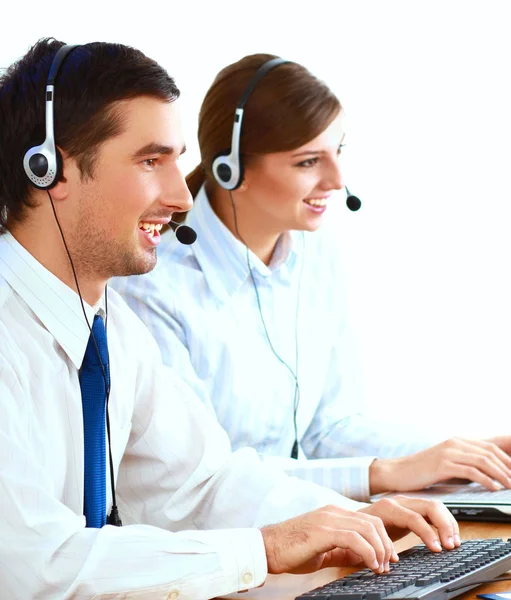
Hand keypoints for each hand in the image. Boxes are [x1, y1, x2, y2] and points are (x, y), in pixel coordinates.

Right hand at [260, 497, 458, 575]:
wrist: (266, 547)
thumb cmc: (295, 549)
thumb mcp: (328, 549)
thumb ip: (349, 548)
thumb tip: (372, 558)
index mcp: (342, 513)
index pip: (379, 515)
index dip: (399, 530)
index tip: (405, 552)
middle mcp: (339, 510)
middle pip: (383, 514)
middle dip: (405, 534)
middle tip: (409, 557)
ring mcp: (331, 516)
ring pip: (372, 526)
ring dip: (386, 548)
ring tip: (387, 565)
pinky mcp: (323, 528)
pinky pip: (356, 537)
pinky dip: (370, 552)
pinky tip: (373, 565)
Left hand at [359, 495, 459, 550]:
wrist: (354, 519)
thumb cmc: (359, 531)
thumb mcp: (366, 539)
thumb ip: (379, 546)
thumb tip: (394, 560)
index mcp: (387, 508)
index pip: (414, 517)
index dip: (428, 533)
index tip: (437, 550)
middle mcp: (399, 501)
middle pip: (430, 506)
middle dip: (444, 525)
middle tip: (451, 546)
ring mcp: (407, 502)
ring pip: (435, 506)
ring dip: (448, 523)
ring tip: (454, 543)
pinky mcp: (413, 508)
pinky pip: (433, 510)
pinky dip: (444, 522)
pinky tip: (449, 536)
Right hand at [369, 437, 510, 494]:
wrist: (397, 472)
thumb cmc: (421, 471)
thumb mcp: (446, 463)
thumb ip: (464, 463)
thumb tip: (487, 472)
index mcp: (457, 441)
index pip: (491, 446)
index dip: (507, 457)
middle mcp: (455, 443)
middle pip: (491, 452)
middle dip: (508, 466)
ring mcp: (448, 452)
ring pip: (484, 460)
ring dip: (501, 474)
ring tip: (510, 485)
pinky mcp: (443, 464)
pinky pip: (471, 471)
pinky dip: (486, 480)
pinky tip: (493, 488)